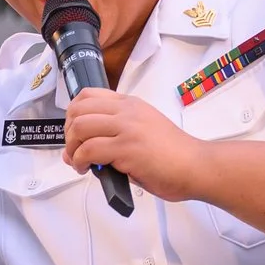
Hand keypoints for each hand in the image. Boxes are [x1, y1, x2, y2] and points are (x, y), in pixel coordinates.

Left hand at [62, 88, 208, 200]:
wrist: (196, 166)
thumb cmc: (173, 156)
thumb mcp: (143, 131)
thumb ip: (115, 135)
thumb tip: (83, 149)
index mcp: (131, 105)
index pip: (88, 95)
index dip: (73, 113)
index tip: (74, 132)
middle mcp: (127, 112)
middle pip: (78, 109)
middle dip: (68, 132)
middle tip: (74, 149)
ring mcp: (127, 128)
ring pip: (80, 127)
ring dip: (72, 148)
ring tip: (79, 162)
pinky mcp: (127, 148)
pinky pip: (88, 150)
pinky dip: (80, 161)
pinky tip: (86, 169)